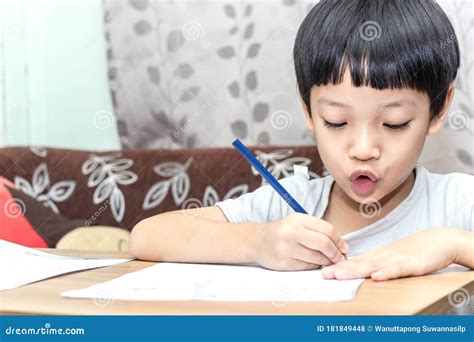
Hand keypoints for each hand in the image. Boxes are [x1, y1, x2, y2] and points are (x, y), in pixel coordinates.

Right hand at [253, 213, 348, 270]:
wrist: (257, 241)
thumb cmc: (282, 232)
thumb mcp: (298, 223)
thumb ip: (318, 230)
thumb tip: (342, 246)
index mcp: (298, 219)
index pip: (327, 230)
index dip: (339, 240)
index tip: (344, 248)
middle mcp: (291, 232)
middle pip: (324, 244)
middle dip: (335, 253)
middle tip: (339, 258)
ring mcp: (286, 248)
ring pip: (317, 257)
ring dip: (326, 261)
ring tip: (327, 261)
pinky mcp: (283, 262)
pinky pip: (306, 266)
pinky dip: (314, 266)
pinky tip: (313, 263)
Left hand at [321, 227, 461, 280]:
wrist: (440, 240)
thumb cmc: (414, 251)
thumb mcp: (390, 257)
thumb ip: (374, 264)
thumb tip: (354, 270)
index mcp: (377, 255)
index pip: (354, 262)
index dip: (337, 266)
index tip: (321, 272)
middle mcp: (383, 256)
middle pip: (359, 263)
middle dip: (340, 269)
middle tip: (323, 274)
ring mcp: (397, 259)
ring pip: (373, 266)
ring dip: (356, 270)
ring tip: (340, 274)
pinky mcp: (413, 264)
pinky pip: (398, 269)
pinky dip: (387, 273)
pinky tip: (376, 277)